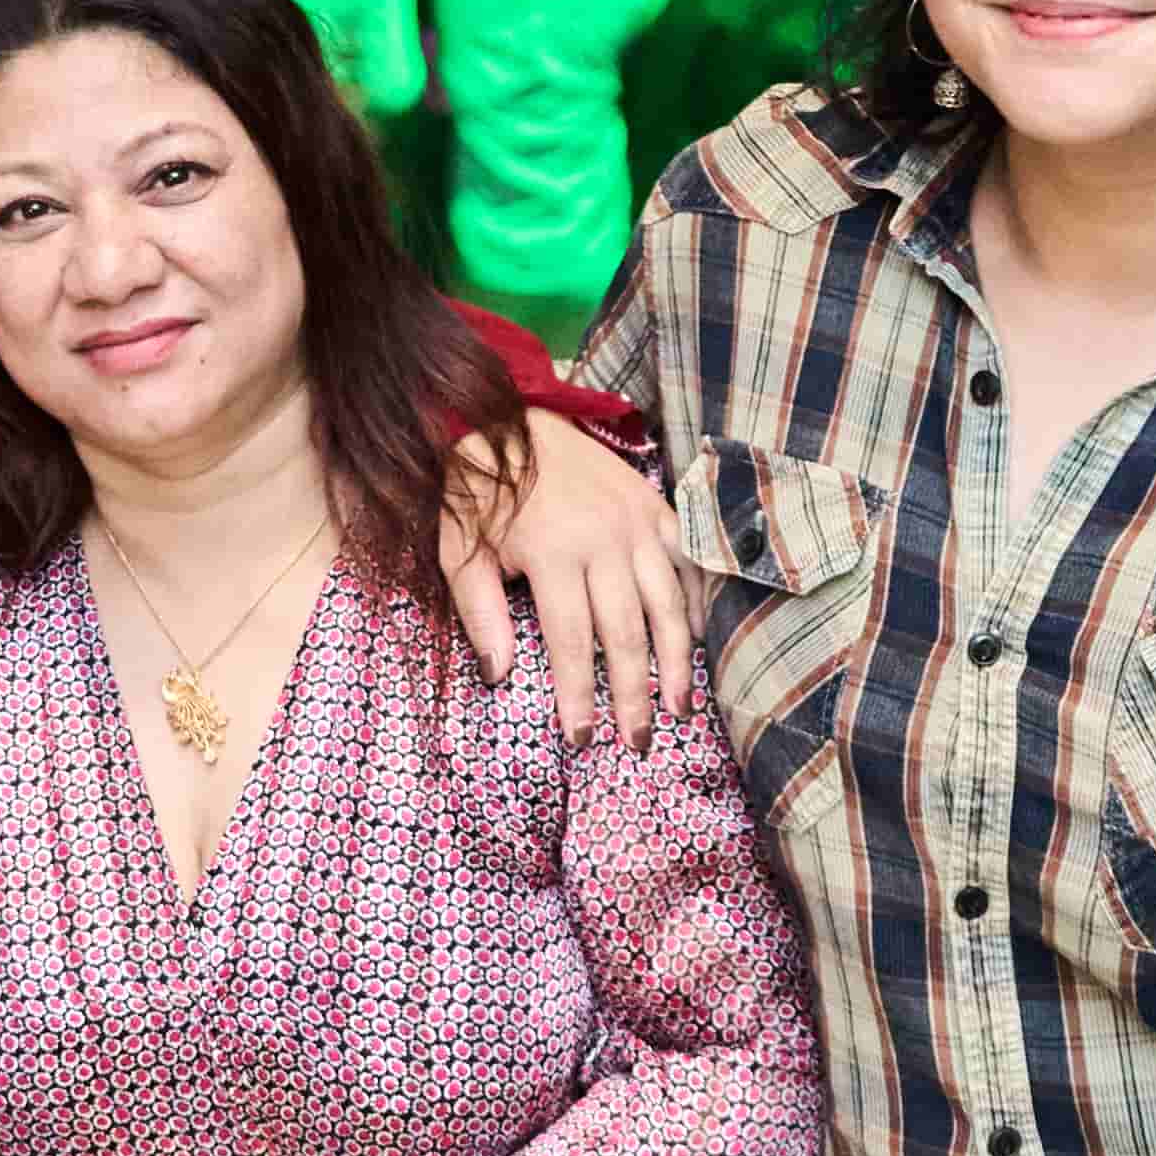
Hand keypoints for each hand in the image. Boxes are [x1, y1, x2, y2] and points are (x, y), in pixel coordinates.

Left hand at [448, 408, 692, 745]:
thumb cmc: (476, 491)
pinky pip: (688, 559)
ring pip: (669, 602)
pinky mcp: (653, 504)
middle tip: (638, 740)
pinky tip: (696, 638)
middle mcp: (604, 538)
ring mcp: (636, 520)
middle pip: (628, 632)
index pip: (573, 642)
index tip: (583, 738)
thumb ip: (478, 611)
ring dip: (678, 659)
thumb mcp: (458, 549)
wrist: (504, 415)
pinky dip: (697, 600)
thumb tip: (499, 675)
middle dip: (635, 693)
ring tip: (681, 706)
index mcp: (554, 551)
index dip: (580, 695)